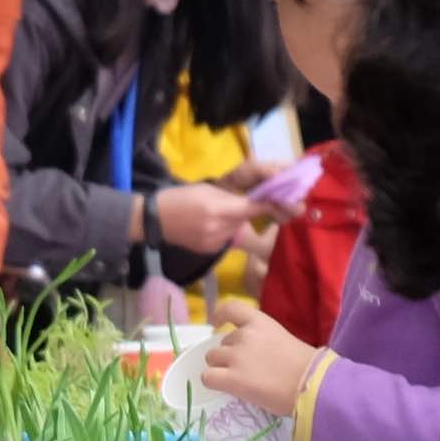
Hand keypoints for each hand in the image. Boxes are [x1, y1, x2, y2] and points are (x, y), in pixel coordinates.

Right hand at [151, 184, 269, 259]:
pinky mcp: (210, 251)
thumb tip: (252, 202)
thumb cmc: (178, 197)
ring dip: (233, 222)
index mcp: (217, 209)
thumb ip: (230, 197)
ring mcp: (214, 243)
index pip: (251, 208)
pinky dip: (224, 232)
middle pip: (245, 220)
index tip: (285, 203)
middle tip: (231, 204)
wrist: (153, 220)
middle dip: (245, 212)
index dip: (269, 206)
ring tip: (214, 215)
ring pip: (236, 230)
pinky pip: (226, 239)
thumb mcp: (206, 189)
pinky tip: (207, 226)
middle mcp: (218, 228)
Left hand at [201, 300, 319, 421]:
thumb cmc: (307, 366)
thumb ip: (264, 341)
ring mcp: (236, 356)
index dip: (220, 315)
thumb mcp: (283, 340)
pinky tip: (224, 387)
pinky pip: (208, 377)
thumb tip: (254, 355)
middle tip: (243, 369)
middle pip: (222, 342)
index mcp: (260, 322)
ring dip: (220, 368)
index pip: (231, 308)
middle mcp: (244, 335)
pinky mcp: (231, 379)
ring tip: (237, 380)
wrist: (312, 385)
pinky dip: (213, 382)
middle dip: (228, 354)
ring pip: (212, 359)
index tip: (216, 324)